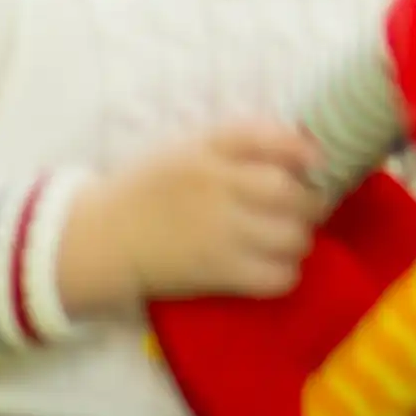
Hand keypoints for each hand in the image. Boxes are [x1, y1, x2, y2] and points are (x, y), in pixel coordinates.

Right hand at [59, 120, 326, 315]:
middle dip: (312, 201)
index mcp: (208, 151)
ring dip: (300, 238)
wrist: (99, 240)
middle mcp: (217, 188)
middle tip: (305, 208)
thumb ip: (242, 139)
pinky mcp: (216, 272)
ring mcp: (219, 233)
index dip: (304, 150)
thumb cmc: (150, 189)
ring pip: (292, 236)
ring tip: (288, 237)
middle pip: (292, 193)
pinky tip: (274, 266)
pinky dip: (286, 273)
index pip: (269, 139)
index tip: (315, 162)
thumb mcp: (188, 147)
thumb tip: (305, 144)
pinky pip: (275, 277)